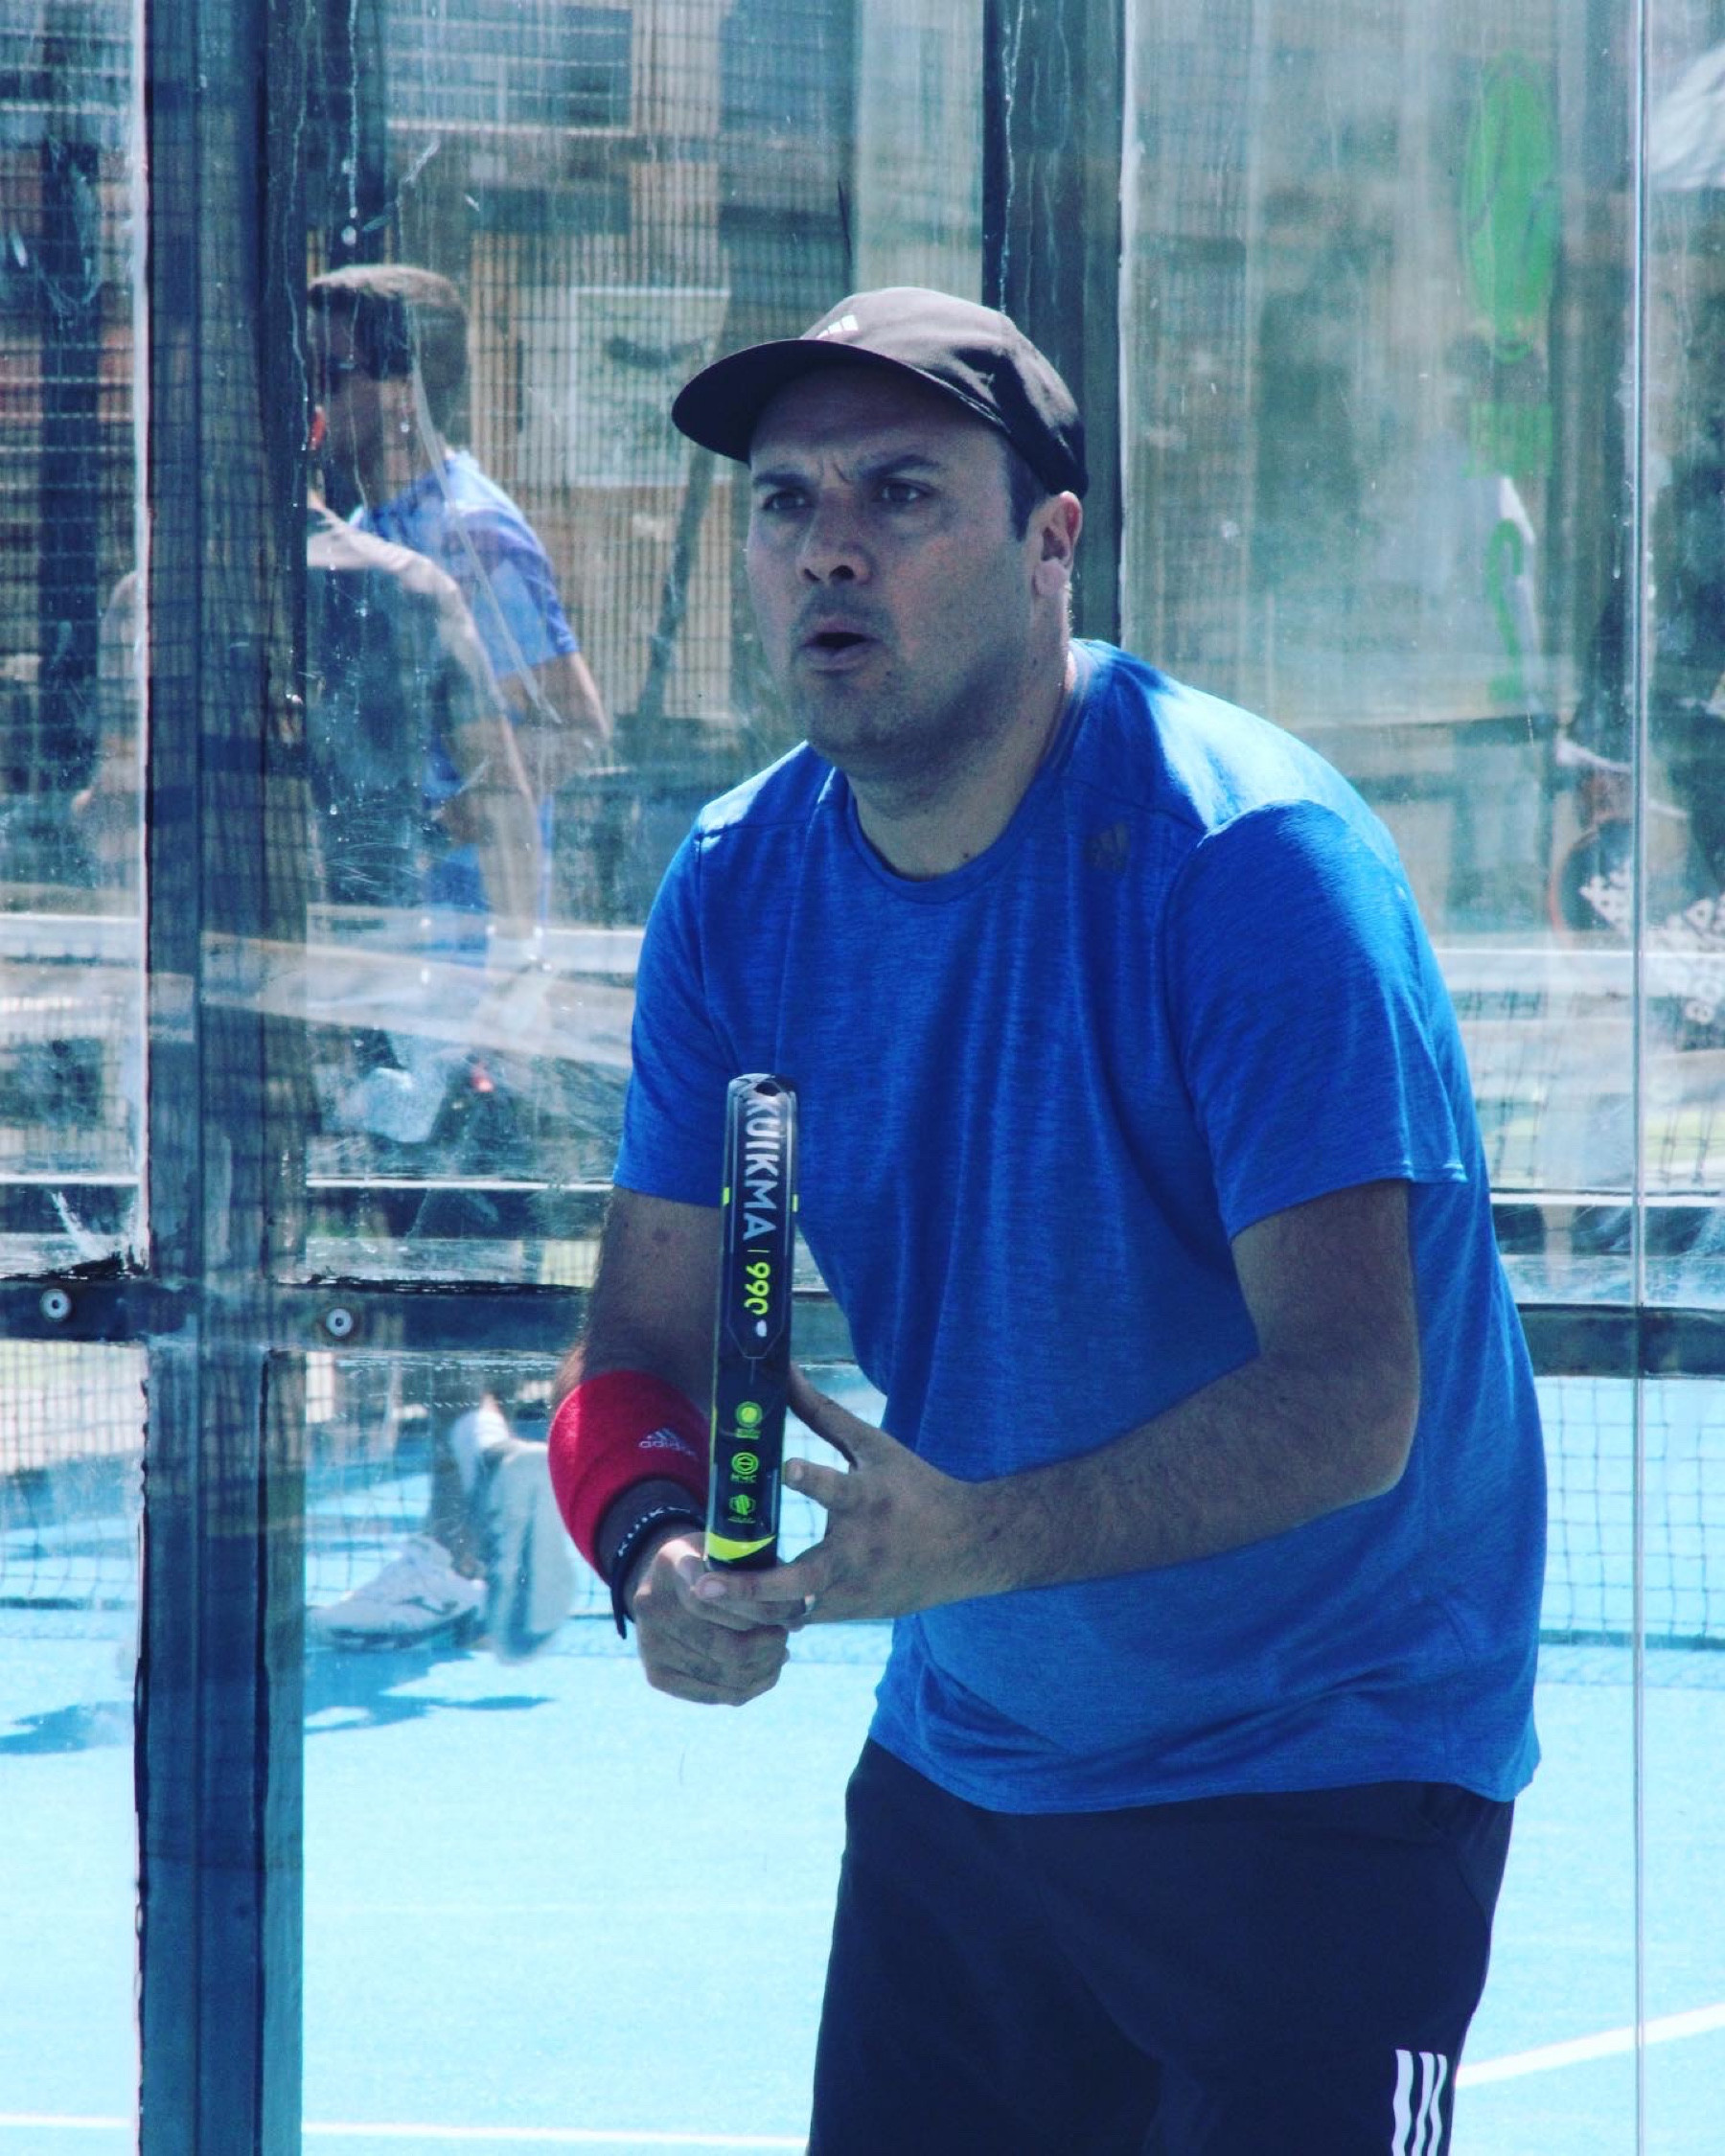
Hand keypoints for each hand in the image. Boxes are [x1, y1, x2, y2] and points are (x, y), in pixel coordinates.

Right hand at [628, 1526, 800, 1705]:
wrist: (666, 1583)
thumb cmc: (713, 1562)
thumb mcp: (731, 1547)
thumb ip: (759, 1568)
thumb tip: (801, 1606)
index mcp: (672, 1562)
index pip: (714, 1597)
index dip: (759, 1611)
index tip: (793, 1613)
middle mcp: (651, 1604)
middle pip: (721, 1643)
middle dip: (767, 1644)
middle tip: (788, 1635)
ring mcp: (649, 1642)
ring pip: (721, 1672)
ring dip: (763, 1667)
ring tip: (781, 1652)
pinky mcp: (655, 1674)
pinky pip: (712, 1693)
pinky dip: (749, 1687)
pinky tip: (767, 1671)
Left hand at [693, 1367, 1002, 1626]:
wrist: (969, 1548)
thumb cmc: (915, 1488)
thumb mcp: (875, 1447)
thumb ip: (824, 1414)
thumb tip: (786, 1369)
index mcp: (869, 1501)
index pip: (838, 1490)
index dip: (812, 1478)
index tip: (787, 1466)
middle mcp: (859, 1551)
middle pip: (801, 1578)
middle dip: (751, 1585)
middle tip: (703, 1581)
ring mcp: (855, 1590)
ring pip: (793, 1609)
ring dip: (748, 1606)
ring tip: (701, 1596)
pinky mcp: (852, 1612)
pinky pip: (802, 1618)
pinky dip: (770, 1615)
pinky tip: (729, 1611)